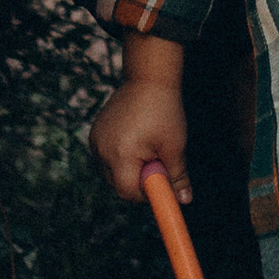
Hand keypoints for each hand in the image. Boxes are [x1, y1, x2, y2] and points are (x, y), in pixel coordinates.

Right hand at [89, 39, 189, 202]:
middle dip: (138, 181)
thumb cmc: (164, 111)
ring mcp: (95, 141)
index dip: (146, 194)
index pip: (127, 192)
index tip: (161, 183)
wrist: (148, 78)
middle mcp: (102, 150)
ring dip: (128, 169)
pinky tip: (135, 139)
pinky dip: (119, 157)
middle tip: (156, 162)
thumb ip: (176, 176)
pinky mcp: (94, 133)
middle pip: (117, 185)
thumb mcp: (175, 146)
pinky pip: (105, 157)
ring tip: (146, 146)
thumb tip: (184, 200)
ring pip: (110, 172)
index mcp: (121, 155)